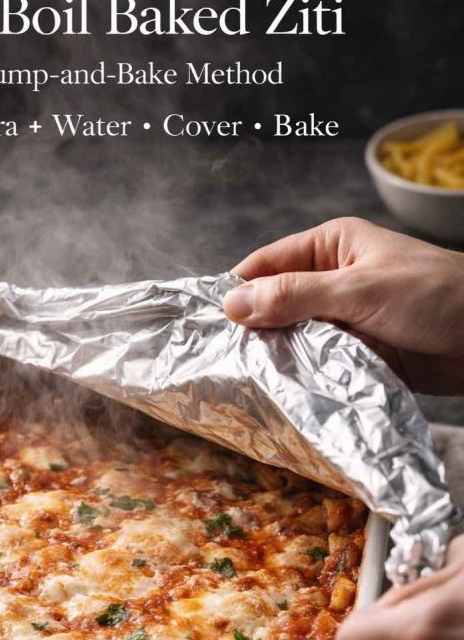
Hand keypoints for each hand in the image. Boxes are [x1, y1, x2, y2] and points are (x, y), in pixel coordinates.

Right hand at [223, 216, 463, 393]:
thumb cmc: (434, 296)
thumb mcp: (359, 290)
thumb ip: (295, 296)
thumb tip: (233, 304)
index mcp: (330, 246)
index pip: (266, 264)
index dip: (236, 291)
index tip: (204, 323)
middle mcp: (331, 280)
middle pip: (274, 304)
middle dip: (252, 330)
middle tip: (219, 361)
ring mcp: (343, 320)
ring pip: (292, 338)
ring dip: (276, 358)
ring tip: (244, 382)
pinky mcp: (355, 355)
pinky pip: (316, 365)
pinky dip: (300, 378)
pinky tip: (279, 393)